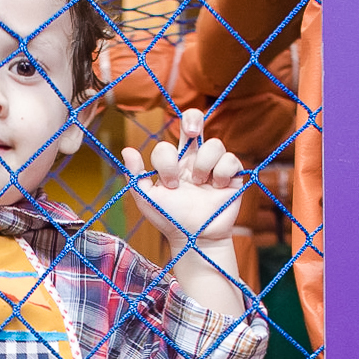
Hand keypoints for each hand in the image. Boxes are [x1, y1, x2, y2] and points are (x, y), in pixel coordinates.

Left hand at [122, 109, 243, 252]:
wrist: (194, 239)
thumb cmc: (170, 219)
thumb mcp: (147, 199)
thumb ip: (136, 175)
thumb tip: (126, 150)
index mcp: (173, 163)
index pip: (167, 145)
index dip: (166, 160)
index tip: (169, 183)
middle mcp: (194, 160)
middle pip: (194, 122)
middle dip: (192, 119)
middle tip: (191, 133)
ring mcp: (213, 166)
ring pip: (215, 143)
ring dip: (204, 164)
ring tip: (201, 183)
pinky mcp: (232, 176)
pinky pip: (231, 159)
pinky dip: (221, 173)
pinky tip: (217, 188)